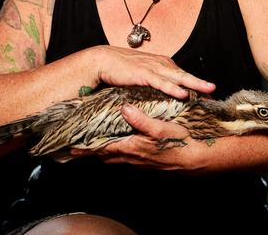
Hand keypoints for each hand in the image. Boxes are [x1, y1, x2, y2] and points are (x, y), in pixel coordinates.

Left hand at [71, 104, 195, 170]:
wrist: (197, 158)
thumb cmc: (180, 143)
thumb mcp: (161, 128)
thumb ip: (141, 120)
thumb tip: (124, 108)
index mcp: (132, 148)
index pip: (102, 148)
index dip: (86, 148)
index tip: (70, 146)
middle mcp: (132, 157)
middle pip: (104, 155)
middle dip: (90, 151)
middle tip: (76, 145)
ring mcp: (139, 160)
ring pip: (114, 156)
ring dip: (103, 151)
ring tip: (92, 144)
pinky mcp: (146, 159)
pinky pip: (124, 156)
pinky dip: (115, 151)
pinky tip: (118, 143)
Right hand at [94, 45, 214, 99]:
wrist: (103, 60)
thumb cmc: (121, 69)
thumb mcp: (142, 75)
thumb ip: (154, 82)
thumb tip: (164, 94)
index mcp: (162, 64)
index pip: (183, 75)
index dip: (196, 84)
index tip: (209, 95)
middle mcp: (161, 64)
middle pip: (185, 75)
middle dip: (201, 83)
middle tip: (215, 90)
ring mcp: (153, 68)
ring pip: (178, 77)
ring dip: (194, 83)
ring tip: (208, 89)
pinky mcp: (143, 74)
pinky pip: (161, 82)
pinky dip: (173, 88)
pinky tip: (183, 93)